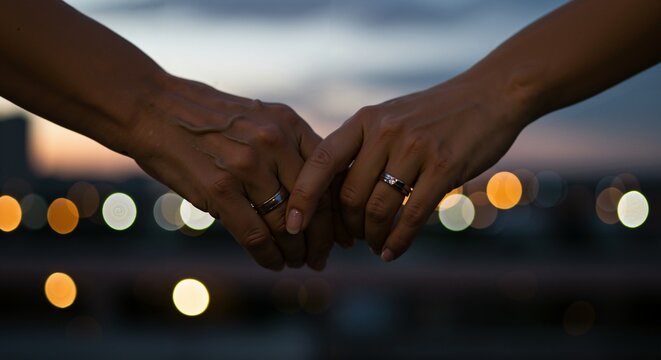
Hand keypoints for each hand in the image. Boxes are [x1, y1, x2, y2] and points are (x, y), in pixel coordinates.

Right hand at [127, 75, 339, 269]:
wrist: (154, 107)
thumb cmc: (209, 119)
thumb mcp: (258, 118)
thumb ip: (288, 148)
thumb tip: (317, 194)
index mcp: (288, 124)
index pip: (327, 177)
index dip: (335, 212)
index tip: (338, 234)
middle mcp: (273, 142)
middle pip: (313, 204)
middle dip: (320, 239)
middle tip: (320, 258)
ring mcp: (246, 166)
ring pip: (285, 224)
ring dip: (294, 252)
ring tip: (296, 262)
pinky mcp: (219, 188)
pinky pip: (256, 234)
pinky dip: (268, 256)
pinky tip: (273, 263)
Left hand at [287, 73, 528, 260]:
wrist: (489, 95)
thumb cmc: (434, 114)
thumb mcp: (389, 118)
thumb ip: (361, 147)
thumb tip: (331, 192)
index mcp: (365, 120)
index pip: (321, 162)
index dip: (302, 197)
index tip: (291, 225)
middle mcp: (384, 131)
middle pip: (349, 195)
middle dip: (346, 226)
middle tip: (351, 239)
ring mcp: (415, 148)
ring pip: (378, 209)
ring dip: (371, 237)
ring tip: (373, 245)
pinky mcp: (444, 167)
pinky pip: (412, 216)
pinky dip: (398, 242)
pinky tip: (392, 252)